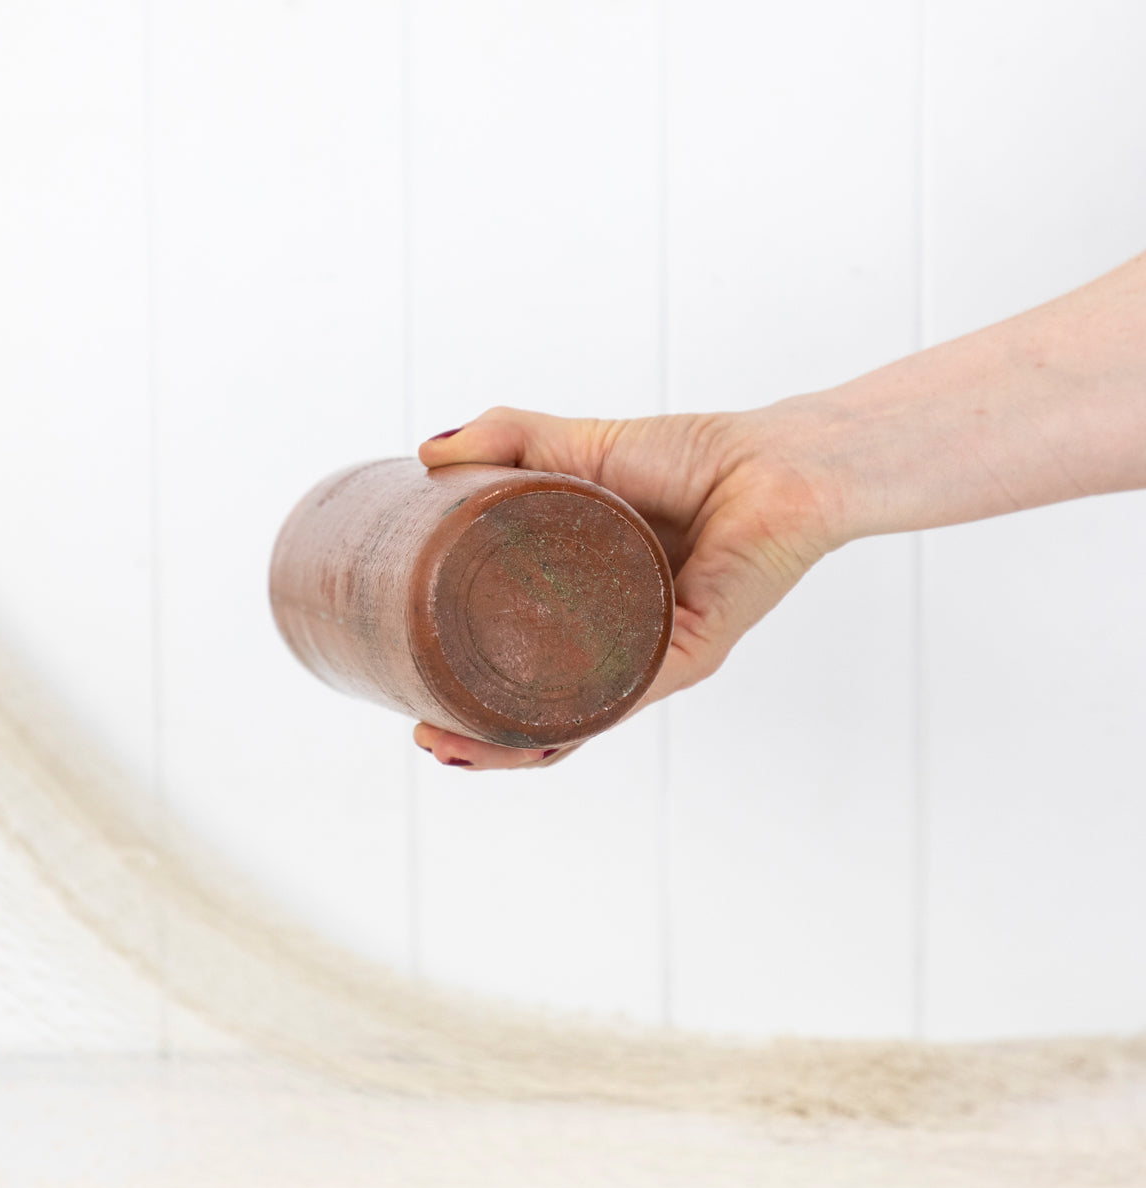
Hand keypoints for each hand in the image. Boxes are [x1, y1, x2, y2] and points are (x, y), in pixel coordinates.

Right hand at [412, 404, 843, 769]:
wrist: (777, 457)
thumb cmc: (689, 456)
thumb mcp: (574, 446)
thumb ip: (505, 439)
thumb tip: (425, 456)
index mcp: (588, 615)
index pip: (523, 672)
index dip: (467, 694)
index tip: (410, 696)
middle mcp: (619, 649)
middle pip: (545, 716)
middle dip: (480, 740)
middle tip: (424, 735)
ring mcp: (653, 658)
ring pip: (578, 723)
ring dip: (513, 747)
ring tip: (452, 746)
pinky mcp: (691, 652)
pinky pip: (627, 691)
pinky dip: (576, 713)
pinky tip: (529, 728)